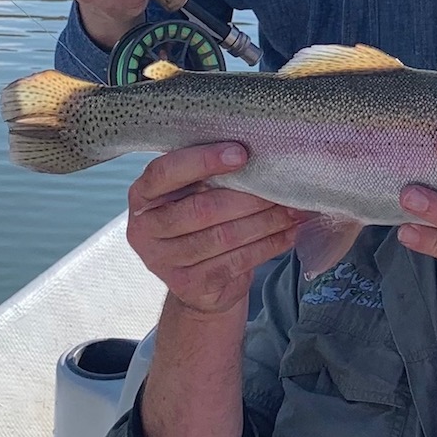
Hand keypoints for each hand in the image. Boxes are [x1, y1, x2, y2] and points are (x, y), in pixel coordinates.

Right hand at [126, 142, 299, 315]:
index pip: (166, 172)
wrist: (198, 281)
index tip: (241, 154)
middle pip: (202, 208)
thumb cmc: (199, 221)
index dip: (203, 161)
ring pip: (224, 236)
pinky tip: (289, 232)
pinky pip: (236, 261)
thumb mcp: (191, 193)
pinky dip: (269, 245)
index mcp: (143, 195)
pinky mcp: (189, 285)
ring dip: (266, 221)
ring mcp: (163, 261)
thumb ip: (208, 175)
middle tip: (282, 187)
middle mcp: (145, 229)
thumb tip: (259, 151)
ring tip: (294, 209)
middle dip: (249, 197)